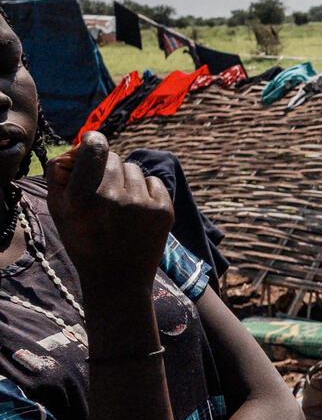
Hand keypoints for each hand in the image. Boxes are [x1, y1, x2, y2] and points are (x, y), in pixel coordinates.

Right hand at [43, 133, 173, 294]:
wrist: (118, 279)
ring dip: (126, 180)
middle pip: (113, 158)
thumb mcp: (59, 210)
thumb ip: (60, 174)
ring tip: (120, 205)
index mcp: (83, 196)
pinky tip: (137, 211)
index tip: (92, 141)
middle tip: (103, 189)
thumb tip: (79, 146)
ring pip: (134, 169)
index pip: (95, 147)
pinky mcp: (164, 210)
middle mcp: (113, 197)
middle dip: (107, 169)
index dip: (93, 140)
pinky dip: (146, 191)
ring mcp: (141, 203)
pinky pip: (154, 181)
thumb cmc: (84, 241)